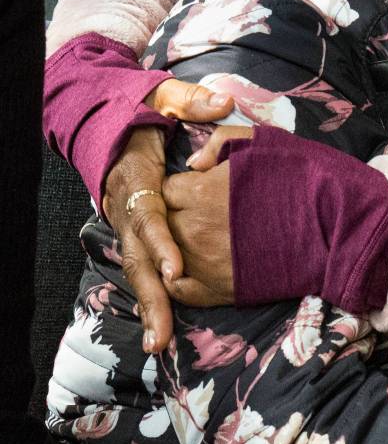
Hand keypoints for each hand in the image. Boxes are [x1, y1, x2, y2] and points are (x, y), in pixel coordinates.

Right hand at [101, 79, 233, 352]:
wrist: (111, 123)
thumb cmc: (145, 113)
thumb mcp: (164, 99)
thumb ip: (191, 102)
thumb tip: (220, 103)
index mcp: (134, 176)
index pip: (146, 214)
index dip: (159, 242)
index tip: (174, 268)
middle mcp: (126, 207)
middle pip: (135, 256)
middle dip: (151, 296)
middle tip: (163, 332)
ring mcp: (128, 225)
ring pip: (135, 270)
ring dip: (150, 307)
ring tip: (161, 344)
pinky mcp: (136, 235)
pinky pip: (142, 270)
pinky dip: (152, 299)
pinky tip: (162, 330)